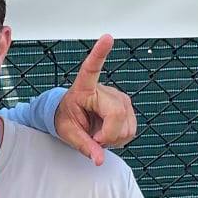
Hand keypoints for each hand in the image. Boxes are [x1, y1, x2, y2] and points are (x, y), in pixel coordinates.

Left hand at [54, 35, 137, 163]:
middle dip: (108, 136)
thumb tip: (99, 159)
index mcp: (83, 88)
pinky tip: (108, 132)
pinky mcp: (127, 107)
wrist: (72, 118)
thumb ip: (84, 146)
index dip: (100, 53)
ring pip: (127, 126)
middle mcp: (104, 89)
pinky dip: (121, 137)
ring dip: (114, 138)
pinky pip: (132, 129)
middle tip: (94, 138)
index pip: (92, 68)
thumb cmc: (66, 119)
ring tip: (99, 133)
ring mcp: (119, 98)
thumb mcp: (68, 133)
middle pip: (117, 116)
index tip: (107, 37)